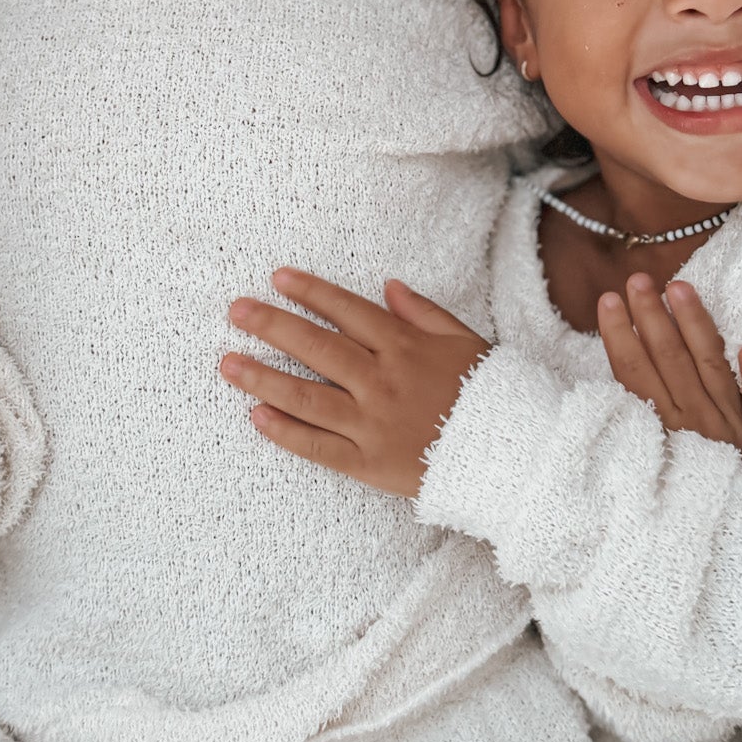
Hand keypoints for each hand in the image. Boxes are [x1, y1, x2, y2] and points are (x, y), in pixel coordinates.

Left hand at [222, 269, 489, 495]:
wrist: (513, 456)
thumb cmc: (489, 395)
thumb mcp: (465, 342)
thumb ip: (424, 313)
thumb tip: (387, 286)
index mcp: (406, 347)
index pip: (347, 312)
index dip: (311, 292)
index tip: (277, 278)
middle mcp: (383, 381)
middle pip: (317, 348)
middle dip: (272, 325)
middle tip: (235, 310)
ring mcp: (373, 424)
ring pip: (307, 397)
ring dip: (263, 377)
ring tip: (228, 363)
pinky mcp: (369, 463)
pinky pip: (319, 447)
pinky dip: (286, 432)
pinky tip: (256, 416)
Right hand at [600, 275, 741, 461]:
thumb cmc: (699, 467)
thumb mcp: (664, 444)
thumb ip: (649, 404)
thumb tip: (625, 354)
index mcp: (663, 425)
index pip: (635, 375)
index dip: (619, 337)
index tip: (609, 300)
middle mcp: (693, 422)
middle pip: (670, 363)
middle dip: (651, 319)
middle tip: (638, 281)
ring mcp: (729, 426)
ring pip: (709, 369)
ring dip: (693, 328)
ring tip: (677, 287)